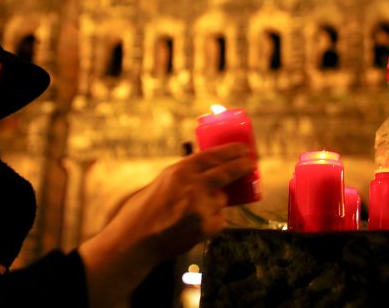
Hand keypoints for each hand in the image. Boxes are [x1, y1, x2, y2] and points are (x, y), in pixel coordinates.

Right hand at [122, 142, 254, 258]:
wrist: (136, 240)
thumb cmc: (143, 210)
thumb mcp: (163, 182)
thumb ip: (185, 175)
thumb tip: (207, 170)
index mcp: (180, 171)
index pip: (213, 156)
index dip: (231, 151)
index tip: (244, 149)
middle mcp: (194, 186)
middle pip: (227, 172)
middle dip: (243, 166)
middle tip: (252, 163)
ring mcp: (202, 208)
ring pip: (222, 199)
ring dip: (217, 201)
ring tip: (198, 207)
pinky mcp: (206, 227)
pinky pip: (219, 219)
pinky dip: (213, 219)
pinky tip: (197, 222)